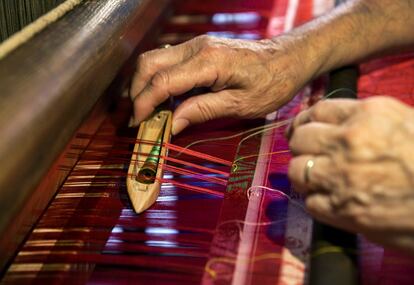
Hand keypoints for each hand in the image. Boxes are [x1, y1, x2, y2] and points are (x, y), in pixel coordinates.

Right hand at [130, 35, 312, 133]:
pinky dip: (159, 80)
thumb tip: (171, 124)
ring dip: (146, 85)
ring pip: (155, 60)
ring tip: (150, 112)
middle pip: (149, 64)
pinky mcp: (200, 49)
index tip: (138, 124)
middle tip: (140, 119)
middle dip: (137, 92)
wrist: (289, 58)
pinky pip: (169, 61)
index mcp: (208, 62)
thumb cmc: (272, 83)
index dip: (145, 104)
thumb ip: (203, 111)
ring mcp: (197, 45)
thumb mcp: (241, 104)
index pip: (162, 82)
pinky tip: (166, 100)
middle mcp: (196, 47)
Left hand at [288, 96, 413, 252]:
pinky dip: (317, 202)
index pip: (316, 111)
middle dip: (302, 147)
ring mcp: (342, 177)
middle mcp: (349, 143)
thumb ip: (366, 119)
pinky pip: (310, 203)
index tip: (301, 129)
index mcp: (369, 115)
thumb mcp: (406, 122)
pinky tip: (332, 201)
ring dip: (305, 175)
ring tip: (320, 179)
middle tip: (311, 155)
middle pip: (299, 139)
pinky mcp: (343, 211)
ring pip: (297, 171)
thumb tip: (331, 124)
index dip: (304, 121)